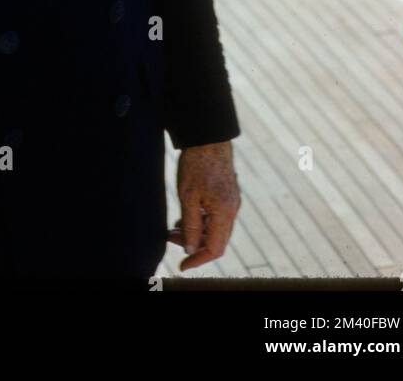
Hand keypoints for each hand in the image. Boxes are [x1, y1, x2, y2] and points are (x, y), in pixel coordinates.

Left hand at [166, 141, 239, 271]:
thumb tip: (190, 248)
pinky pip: (215, 215)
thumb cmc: (197, 164)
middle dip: (193, 243)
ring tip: (173, 227)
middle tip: (170, 237)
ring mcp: (230, 201)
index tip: (183, 264)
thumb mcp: (188, 197)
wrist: (208, 138)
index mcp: (224, 213)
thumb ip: (191, 225)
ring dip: (195, 231)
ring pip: (214, 227)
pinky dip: (201, 220)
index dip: (198, 259)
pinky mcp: (226, 193)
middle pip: (215, 239)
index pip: (215, 248)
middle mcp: (231, 209)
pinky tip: (185, 216)